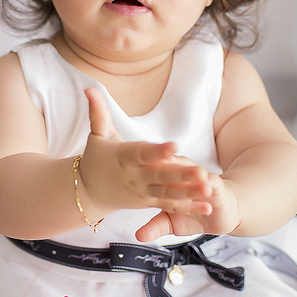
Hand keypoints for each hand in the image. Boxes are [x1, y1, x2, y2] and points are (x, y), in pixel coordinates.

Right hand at [79, 89, 239, 240]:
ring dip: (189, 192)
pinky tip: (207, 208)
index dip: (157, 151)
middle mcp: (135, 177)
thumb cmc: (96, 158)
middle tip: (201, 171)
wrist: (87, 192)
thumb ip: (98, 112)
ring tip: (210, 189)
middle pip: (160, 176)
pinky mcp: (149, 202)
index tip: (174, 146)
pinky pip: (170, 205)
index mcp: (124, 157)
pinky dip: (188, 207)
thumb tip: (89, 88)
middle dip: (181, 174)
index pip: (142, 153)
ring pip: (168, 193)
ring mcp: (143, 192)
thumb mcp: (97, 135)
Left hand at [134, 171, 241, 241]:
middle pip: (169, 168)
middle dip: (161, 166)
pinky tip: (206, 183)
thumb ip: (155, 227)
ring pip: (189, 172)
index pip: (152, 175)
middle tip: (151, 164)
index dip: (142, 174)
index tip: (129, 172)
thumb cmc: (192, 215)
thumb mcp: (171, 223)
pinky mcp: (215, 185)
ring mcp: (198, 179)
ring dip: (186, 171)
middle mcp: (181, 177)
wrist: (220, 214)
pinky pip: (211, 181)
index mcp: (166, 183)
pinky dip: (208, 182)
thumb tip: (138, 236)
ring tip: (173, 171)